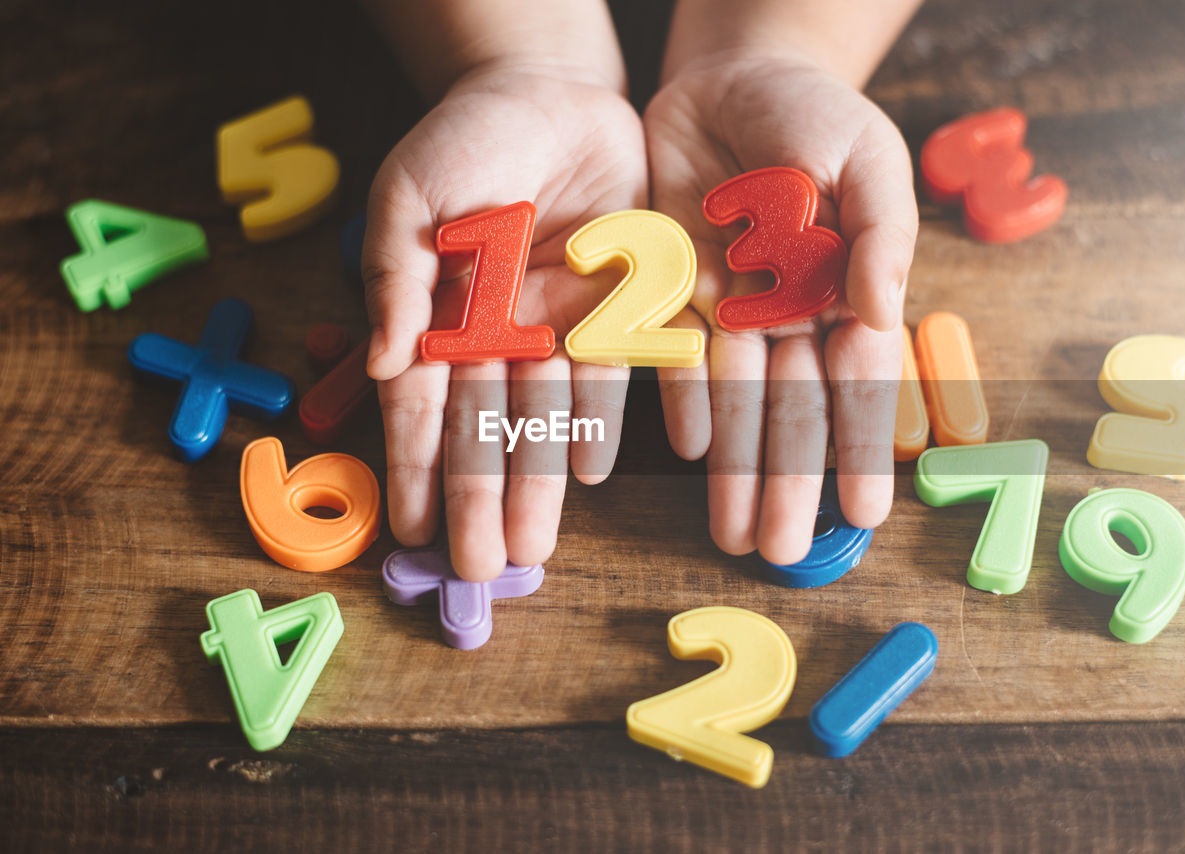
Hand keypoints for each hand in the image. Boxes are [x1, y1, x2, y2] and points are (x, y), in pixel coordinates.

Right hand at [364, 61, 645, 579]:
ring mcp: (557, 323)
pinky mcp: (618, 302)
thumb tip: (384, 363)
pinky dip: (602, 419)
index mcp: (441, 315)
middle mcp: (499, 334)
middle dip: (480, 497)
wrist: (549, 92)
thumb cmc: (464, 140)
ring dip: (537, 481)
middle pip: (488, 429)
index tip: (412, 530)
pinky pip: (613, 371)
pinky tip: (592, 470)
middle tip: (477, 567)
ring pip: (547, 417)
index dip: (418, 468)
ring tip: (531, 546)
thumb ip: (395, 276)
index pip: (424, 406)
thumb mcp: (408, 195)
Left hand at [645, 49, 917, 565]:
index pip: (860, 385)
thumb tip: (887, 315)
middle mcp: (790, 315)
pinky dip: (684, 402)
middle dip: (791, 482)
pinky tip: (692, 452)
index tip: (866, 516)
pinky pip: (677, 357)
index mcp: (848, 291)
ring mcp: (732, 308)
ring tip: (738, 534)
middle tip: (785, 552)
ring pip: (737, 403)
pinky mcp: (674, 290)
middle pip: (793, 411)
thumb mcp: (867, 158)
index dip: (861, 450)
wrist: (731, 75)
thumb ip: (881, 233)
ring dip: (740, 469)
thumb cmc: (816, 114)